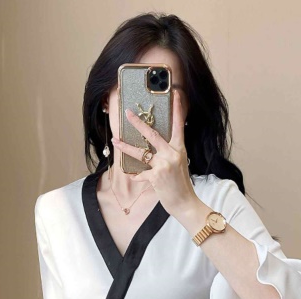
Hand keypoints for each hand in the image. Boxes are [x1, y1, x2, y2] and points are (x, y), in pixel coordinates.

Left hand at [112, 89, 196, 216]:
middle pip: (152, 134)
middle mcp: (172, 154)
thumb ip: (169, 154)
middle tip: (128, 113)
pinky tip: (135, 177)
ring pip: (140, 153)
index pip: (178, 125)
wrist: (185, 203)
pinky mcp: (156, 176)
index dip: (177, 109)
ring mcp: (164, 165)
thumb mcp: (179, 164)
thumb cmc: (181, 184)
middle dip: (138, 123)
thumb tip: (154, 147)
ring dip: (125, 147)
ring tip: (115, 140)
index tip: (175, 94)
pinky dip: (137, 176)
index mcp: (179, 149)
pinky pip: (141, 173)